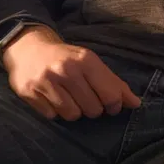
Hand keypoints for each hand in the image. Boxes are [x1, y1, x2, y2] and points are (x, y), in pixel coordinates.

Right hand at [3, 26, 142, 119]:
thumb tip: (136, 104)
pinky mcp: (29, 93)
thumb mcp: (91, 63)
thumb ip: (114, 83)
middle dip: (93, 108)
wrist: (27, 48)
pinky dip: (54, 111)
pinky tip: (52, 98)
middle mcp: (66, 70)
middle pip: (93, 109)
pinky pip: (52, 116)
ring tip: (68, 98)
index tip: (111, 105)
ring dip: (74, 111)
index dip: (115, 105)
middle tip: (85, 98)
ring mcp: (46, 82)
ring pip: (72, 115)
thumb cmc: (66, 58)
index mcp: (85, 60)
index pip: (111, 95)